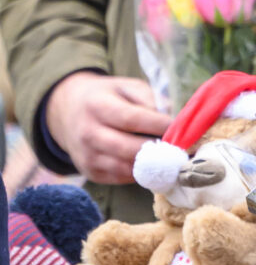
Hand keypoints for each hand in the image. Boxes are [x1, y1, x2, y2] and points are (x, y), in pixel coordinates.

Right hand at [44, 72, 168, 185]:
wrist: (68, 111)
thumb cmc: (106, 97)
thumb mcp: (125, 87)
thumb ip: (149, 98)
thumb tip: (171, 118)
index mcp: (97, 106)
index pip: (132, 119)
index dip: (159, 125)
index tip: (178, 128)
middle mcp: (89, 133)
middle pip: (131, 149)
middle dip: (159, 151)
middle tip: (178, 149)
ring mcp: (88, 156)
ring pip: (129, 168)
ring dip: (153, 166)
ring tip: (168, 158)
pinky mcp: (92, 173)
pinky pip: (124, 178)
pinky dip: (140, 173)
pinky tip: (150, 164)